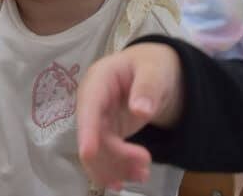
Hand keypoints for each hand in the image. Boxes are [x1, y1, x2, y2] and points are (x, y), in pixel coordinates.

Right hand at [77, 43, 183, 190]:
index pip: (89, 106)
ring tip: (143, 174)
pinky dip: (117, 169)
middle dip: (115, 155)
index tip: (88, 153)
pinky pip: (105, 155)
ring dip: (116, 167)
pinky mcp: (105, 133)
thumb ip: (148, 87)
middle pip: (94, 134)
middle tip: (144, 165)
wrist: (154, 72)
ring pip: (97, 151)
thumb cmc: (152, 66)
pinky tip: (133, 176)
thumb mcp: (154, 70)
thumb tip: (140, 110)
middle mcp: (92, 102)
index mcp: (99, 79)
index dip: (87, 130)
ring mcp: (97, 119)